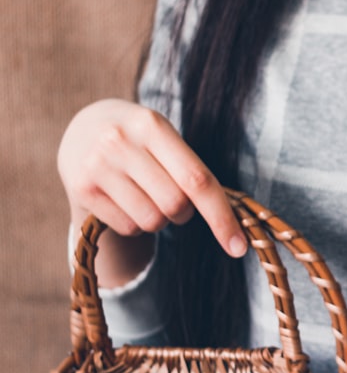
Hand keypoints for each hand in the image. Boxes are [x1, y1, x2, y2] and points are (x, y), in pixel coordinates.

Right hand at [58, 99, 246, 269]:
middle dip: (183, 212)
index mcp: (152, 125)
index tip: (239, 248)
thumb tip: (232, 225)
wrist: (84, 126)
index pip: (197, 180)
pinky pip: (128, 227)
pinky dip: (135, 223)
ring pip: (152, 221)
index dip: (221, 217)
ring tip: (143, 193)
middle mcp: (120, 142)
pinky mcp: (82, 188)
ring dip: (158, 219)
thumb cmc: (142, 139)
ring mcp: (97, 165)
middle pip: (176, 205)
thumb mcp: (164, 137)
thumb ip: (192, 172)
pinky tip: (123, 199)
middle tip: (170, 194)